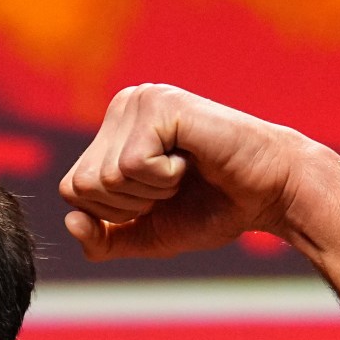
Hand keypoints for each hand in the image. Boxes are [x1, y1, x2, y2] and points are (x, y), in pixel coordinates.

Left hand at [59, 85, 307, 261]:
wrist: (268, 195)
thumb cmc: (212, 209)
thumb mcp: (145, 234)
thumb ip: (102, 239)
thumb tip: (70, 220)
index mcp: (113, 132)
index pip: (71, 190)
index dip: (112, 214)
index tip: (157, 199)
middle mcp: (122, 107)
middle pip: (82, 185)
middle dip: (129, 205)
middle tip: (173, 187)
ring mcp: (141, 100)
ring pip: (105, 177)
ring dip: (151, 192)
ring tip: (184, 173)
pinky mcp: (161, 105)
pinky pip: (132, 166)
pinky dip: (164, 180)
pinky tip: (191, 161)